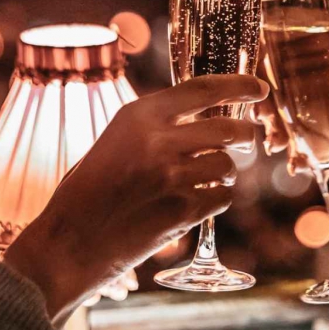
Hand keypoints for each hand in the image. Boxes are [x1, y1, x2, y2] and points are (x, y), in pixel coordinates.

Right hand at [3, 74, 267, 321]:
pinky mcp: (182, 211)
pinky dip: (215, 199)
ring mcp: (172, 177)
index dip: (238, 86)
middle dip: (244, 135)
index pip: (203, 89)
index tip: (259, 88)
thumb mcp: (115, 141)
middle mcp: (158, 141)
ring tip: (202, 179)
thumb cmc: (88, 191)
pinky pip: (221, 197)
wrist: (69, 243)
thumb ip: (154, 127)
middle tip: (245, 140)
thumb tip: (203, 116)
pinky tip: (194, 203)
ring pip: (227, 165)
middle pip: (227, 128)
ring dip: (224, 172)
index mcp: (138, 116)